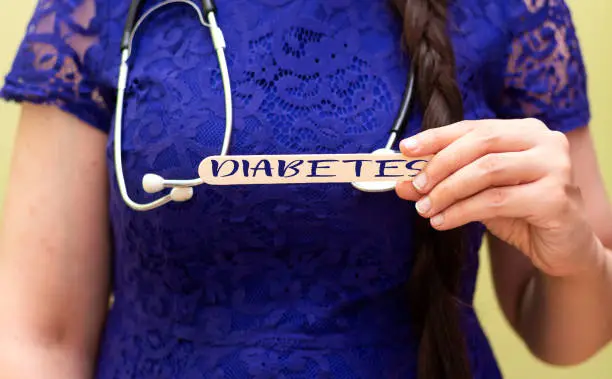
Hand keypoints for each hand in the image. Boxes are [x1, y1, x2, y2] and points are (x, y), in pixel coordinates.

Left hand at [395, 118, 600, 277]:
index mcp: (525, 131)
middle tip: (414, 186)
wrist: (563, 248)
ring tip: (425, 209)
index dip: (436, 137)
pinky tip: (443, 222)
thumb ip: (446, 183)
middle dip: (440, 165)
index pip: (473, 127)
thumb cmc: (520, 213)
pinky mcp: (556, 197)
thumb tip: (402, 183)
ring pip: (486, 171)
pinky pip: (496, 201)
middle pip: (480, 144)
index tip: (406, 148)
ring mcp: (555, 167)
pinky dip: (462, 211)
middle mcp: (544, 141)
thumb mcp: (478, 193)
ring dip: (448, 191)